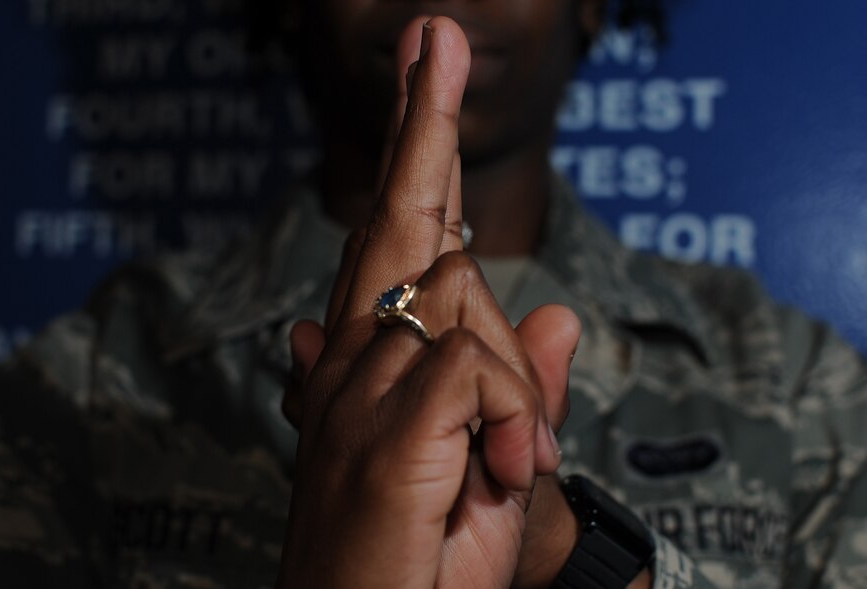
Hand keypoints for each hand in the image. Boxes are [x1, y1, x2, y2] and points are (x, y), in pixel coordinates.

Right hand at [279, 16, 579, 588]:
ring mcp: (356, 396)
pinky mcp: (377, 431)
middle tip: (435, 36)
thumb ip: (521, 390)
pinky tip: (496, 476)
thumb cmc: (426, 571)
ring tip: (503, 472)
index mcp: (374, 372)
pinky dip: (515, 425)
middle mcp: (352, 368)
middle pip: (403, 224)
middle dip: (424, 126)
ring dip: (517, 392)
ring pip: (468, 306)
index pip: (399, 240)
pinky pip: (477, 367)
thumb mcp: (503, 474)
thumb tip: (557, 313)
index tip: (427, 65)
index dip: (416, 150)